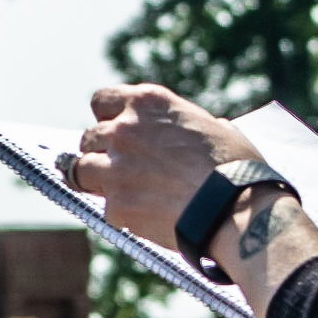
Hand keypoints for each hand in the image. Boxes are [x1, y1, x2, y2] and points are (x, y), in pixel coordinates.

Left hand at [69, 84, 260, 248]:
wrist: (236, 209)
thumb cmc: (236, 168)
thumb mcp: (213, 127)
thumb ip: (183, 125)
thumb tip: (184, 130)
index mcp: (148, 103)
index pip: (102, 101)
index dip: (107, 118)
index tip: (115, 131)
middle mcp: (124, 130)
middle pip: (89, 138)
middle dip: (101, 152)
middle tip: (122, 168)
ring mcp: (115, 167)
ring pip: (81, 170)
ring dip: (97, 180)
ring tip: (123, 191)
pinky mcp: (115, 204)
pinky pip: (105, 207)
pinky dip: (121, 213)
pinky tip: (146, 216)